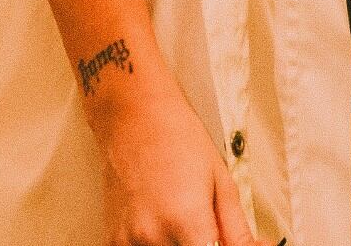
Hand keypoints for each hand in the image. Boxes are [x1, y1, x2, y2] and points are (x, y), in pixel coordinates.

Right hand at [92, 77, 256, 245]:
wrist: (135, 116)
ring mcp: (129, 240)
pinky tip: (162, 223)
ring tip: (183, 220)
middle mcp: (154, 235)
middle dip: (204, 244)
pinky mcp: (113, 239)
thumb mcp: (221, 181)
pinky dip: (157, 243)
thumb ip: (238, 228)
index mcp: (186, 221)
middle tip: (208, 227)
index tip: (225, 240)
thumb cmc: (179, 138)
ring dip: (181, 244)